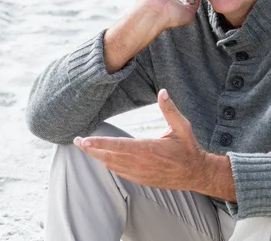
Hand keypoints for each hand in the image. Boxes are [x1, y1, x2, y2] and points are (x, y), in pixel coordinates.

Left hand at [73, 89, 206, 189]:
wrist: (195, 173)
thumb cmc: (188, 148)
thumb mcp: (182, 126)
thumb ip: (169, 109)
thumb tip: (162, 91)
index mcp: (148, 149)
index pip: (118, 146)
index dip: (99, 143)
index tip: (83, 140)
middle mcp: (140, 163)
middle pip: (108, 156)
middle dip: (90, 149)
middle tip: (75, 141)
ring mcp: (139, 173)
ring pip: (111, 165)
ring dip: (98, 156)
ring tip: (85, 146)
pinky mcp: (140, 179)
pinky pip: (118, 171)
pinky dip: (108, 163)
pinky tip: (103, 156)